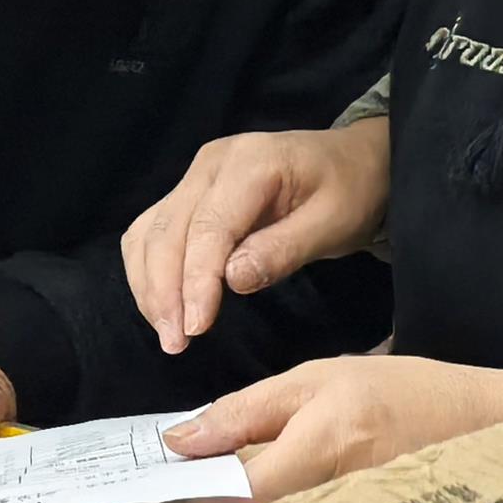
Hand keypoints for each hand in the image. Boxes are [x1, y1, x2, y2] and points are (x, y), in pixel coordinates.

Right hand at [120, 116, 394, 354]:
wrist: (353, 159)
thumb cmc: (350, 192)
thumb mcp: (334, 223)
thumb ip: (284, 249)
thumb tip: (232, 282)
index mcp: (250, 162)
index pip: (209, 226)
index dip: (197, 279)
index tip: (196, 327)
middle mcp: (210, 164)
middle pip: (168, 229)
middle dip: (164, 290)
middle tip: (175, 343)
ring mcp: (195, 176)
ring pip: (150, 231)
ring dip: (150, 284)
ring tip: (168, 331)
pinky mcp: (189, 192)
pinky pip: (153, 230)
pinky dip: (149, 270)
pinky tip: (162, 304)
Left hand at [164, 354, 502, 497]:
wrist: (484, 426)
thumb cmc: (402, 393)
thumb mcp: (316, 379)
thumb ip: (244, 412)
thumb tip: (181, 441)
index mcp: (323, 445)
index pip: (235, 492)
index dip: (199, 487)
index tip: (185, 471)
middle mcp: (339, 496)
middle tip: (218, 478)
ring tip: (258, 487)